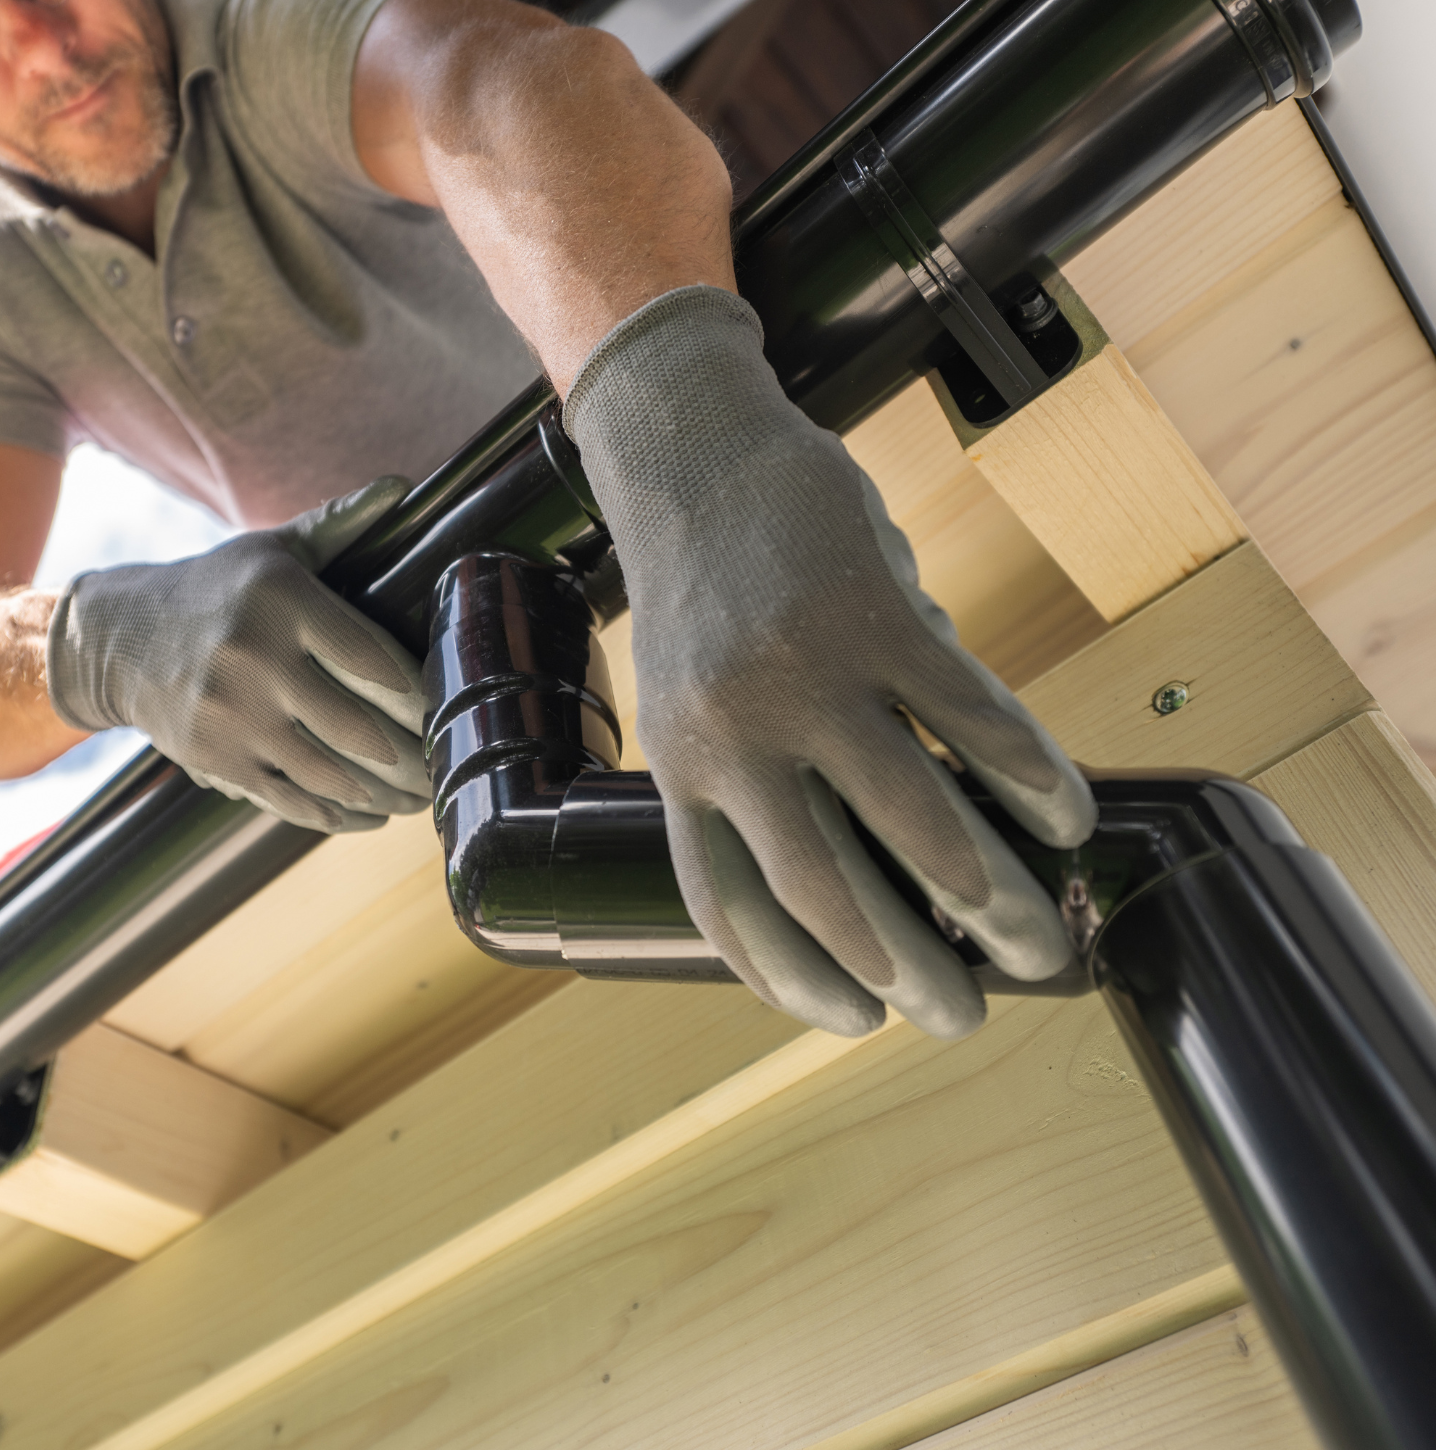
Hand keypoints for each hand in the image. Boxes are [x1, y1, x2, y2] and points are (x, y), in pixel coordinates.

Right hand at [46, 478, 429, 832]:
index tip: (454, 710)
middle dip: (416, 758)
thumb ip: (340, 522)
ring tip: (421, 798)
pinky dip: (340, 814)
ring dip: (388, 795)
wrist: (120, 639)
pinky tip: (372, 815)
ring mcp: (232, 716)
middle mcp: (255, 659)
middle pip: (361, 728)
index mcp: (282, 601)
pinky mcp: (215, 760)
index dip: (422, 696)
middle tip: (448, 769)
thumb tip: (401, 486)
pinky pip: (291, 799)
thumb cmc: (216, 588)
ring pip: (332, 773)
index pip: (373, 660)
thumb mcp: (273, 548)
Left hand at [565, 287, 1095, 1038]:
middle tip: (965, 1020)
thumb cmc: (704, 594)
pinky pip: (971, 720)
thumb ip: (771, 779)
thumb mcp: (697, 702)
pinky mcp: (873, 615)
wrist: (692, 454)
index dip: (792, 981)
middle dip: (908, 973)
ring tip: (1038, 942)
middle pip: (828, 891)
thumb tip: (879, 862)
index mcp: (680, 771)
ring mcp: (804, 678)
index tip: (854, 1023)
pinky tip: (1064, 816)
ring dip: (990, 898)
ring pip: (916, 821)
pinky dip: (1030, 777)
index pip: (731, 909)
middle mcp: (734, 740)